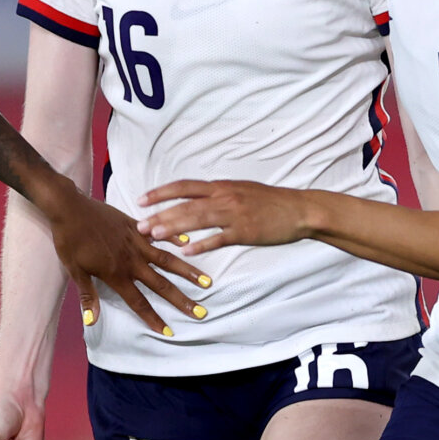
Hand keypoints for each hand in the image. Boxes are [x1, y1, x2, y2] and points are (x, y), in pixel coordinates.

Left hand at [41, 184, 203, 333]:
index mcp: (116, 274)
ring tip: (206, 281)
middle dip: (181, 301)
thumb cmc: (69, 240)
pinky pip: (159, 234)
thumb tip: (92, 321)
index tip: (169, 332)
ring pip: (167, 260)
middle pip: (161, 285)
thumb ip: (88, 296)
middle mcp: (132, 260)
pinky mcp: (134, 225)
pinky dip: (173, 238)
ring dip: (188, 272)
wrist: (69, 207)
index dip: (153, 318)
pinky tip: (188, 242)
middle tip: (200, 312)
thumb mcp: (74, 270)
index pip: (138, 302)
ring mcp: (136, 242)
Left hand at [141, 179, 314, 253]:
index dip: (160, 193)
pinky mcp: (246, 231)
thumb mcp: (241, 190)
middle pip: (185, 205)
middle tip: (139, 226)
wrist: (299, 209)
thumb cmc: (270, 202)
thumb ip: (218, 194)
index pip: (184, 186)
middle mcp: (224, 197)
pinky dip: (202, 245)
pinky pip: (220, 238)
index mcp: (221, 186)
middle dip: (160, 215)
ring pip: (198, 220)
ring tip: (154, 235)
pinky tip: (187, 252)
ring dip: (174, 227)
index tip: (141, 200)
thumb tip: (196, 198)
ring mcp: (235, 214)